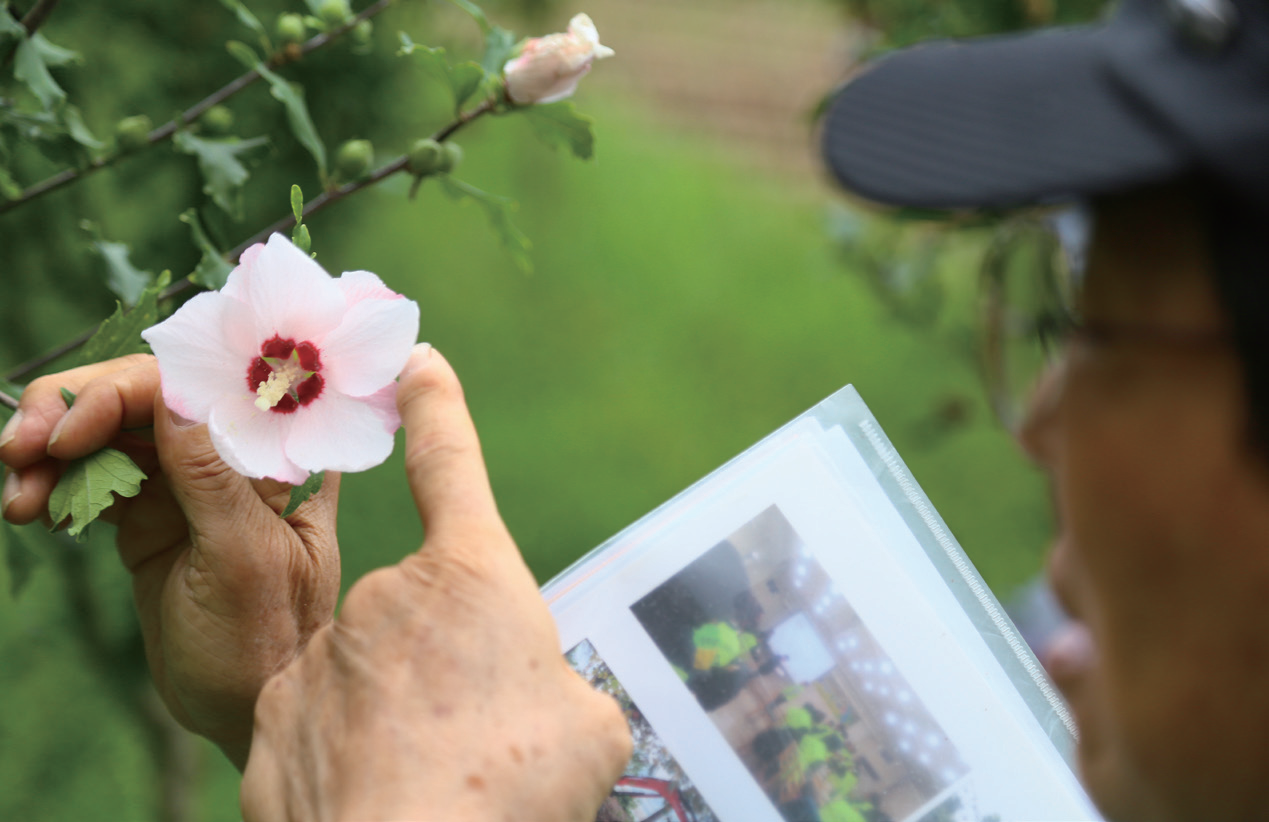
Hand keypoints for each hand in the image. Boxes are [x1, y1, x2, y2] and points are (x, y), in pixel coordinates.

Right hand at [0, 354, 340, 767]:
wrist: (247, 709)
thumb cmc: (268, 642)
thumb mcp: (244, 561)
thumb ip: (212, 480)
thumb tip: (177, 395)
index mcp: (273, 456)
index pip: (196, 387)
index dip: (124, 391)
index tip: (69, 433)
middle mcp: (230, 457)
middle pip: (145, 398)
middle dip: (75, 413)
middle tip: (18, 452)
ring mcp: (188, 485)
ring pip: (113, 437)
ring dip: (55, 454)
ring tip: (17, 501)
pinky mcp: (153, 518)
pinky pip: (97, 481)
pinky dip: (59, 486)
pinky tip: (32, 510)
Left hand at [240, 345, 631, 821]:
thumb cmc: (518, 785)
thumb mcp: (587, 726)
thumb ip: (557, 685)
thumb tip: (540, 696)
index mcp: (470, 578)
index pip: (451, 467)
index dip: (438, 410)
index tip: (418, 360)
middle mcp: (386, 599)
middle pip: (420, 614)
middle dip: (444, 664)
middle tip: (477, 733)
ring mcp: (321, 658)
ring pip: (368, 677)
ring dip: (398, 717)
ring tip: (430, 776)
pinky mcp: (273, 719)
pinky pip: (319, 726)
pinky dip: (348, 756)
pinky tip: (378, 795)